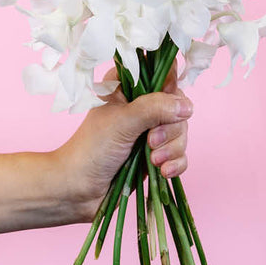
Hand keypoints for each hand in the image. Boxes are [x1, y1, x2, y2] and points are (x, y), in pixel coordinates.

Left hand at [52, 69, 192, 221]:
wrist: (77, 191)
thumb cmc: (92, 149)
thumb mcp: (123, 122)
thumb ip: (155, 108)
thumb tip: (188, 107)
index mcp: (130, 87)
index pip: (162, 73)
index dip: (169, 88)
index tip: (163, 105)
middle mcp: (143, 106)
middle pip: (178, 106)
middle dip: (170, 128)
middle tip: (151, 141)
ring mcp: (151, 131)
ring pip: (182, 131)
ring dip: (172, 148)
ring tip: (154, 161)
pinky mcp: (157, 154)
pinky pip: (181, 153)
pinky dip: (176, 163)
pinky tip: (164, 171)